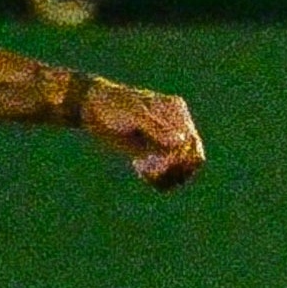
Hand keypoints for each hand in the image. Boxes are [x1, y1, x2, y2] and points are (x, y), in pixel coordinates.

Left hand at [84, 80, 204, 189]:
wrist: (94, 111)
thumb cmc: (115, 105)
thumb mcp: (134, 114)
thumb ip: (156, 128)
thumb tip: (178, 143)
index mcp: (176, 112)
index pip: (192, 142)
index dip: (182, 157)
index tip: (164, 163)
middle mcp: (175, 127)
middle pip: (192, 159)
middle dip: (177, 170)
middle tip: (155, 172)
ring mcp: (165, 143)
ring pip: (182, 170)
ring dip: (171, 179)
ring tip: (148, 175)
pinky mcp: (153, 155)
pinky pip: (166, 176)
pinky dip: (160, 182)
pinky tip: (143, 176)